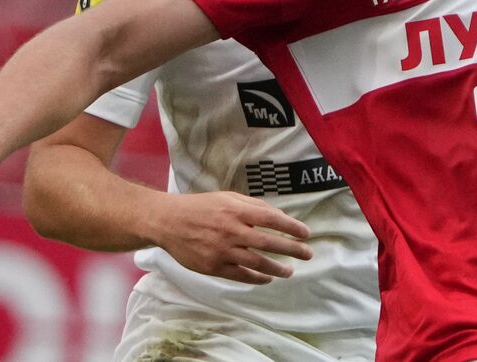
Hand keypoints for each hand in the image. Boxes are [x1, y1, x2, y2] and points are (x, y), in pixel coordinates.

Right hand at [147, 191, 312, 283]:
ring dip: (277, 268)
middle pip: (269, 242)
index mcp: (236, 210)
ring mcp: (222, 250)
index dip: (292, 227)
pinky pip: (240, 275)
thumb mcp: (228, 197)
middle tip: (308, 254)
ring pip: (257, 262)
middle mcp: (231, 230)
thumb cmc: (201, 207)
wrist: (168, 222)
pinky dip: (256, 278)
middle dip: (292, 249)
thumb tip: (279, 215)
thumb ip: (253, 205)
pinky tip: (267, 278)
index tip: (306, 233)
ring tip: (290, 271)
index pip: (272, 219)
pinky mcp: (212, 266)